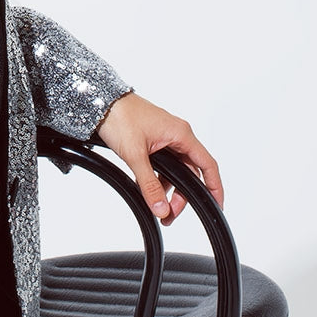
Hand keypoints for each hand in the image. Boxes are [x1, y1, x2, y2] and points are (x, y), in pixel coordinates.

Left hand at [95, 92, 223, 225]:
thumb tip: (161, 208)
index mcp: (181, 134)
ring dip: (168, 189)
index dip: (214, 187)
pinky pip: (163, 164)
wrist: (100, 102)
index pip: (207, 165)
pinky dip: (157, 179)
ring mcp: (165, 137)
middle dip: (183, 195)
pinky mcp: (153, 141)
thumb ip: (149, 184)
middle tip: (170, 214)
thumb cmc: (119, 117)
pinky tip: (148, 191)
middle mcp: (177, 135)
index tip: (216, 206)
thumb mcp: (135, 155)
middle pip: (190, 171)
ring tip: (157, 207)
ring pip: (175, 170)